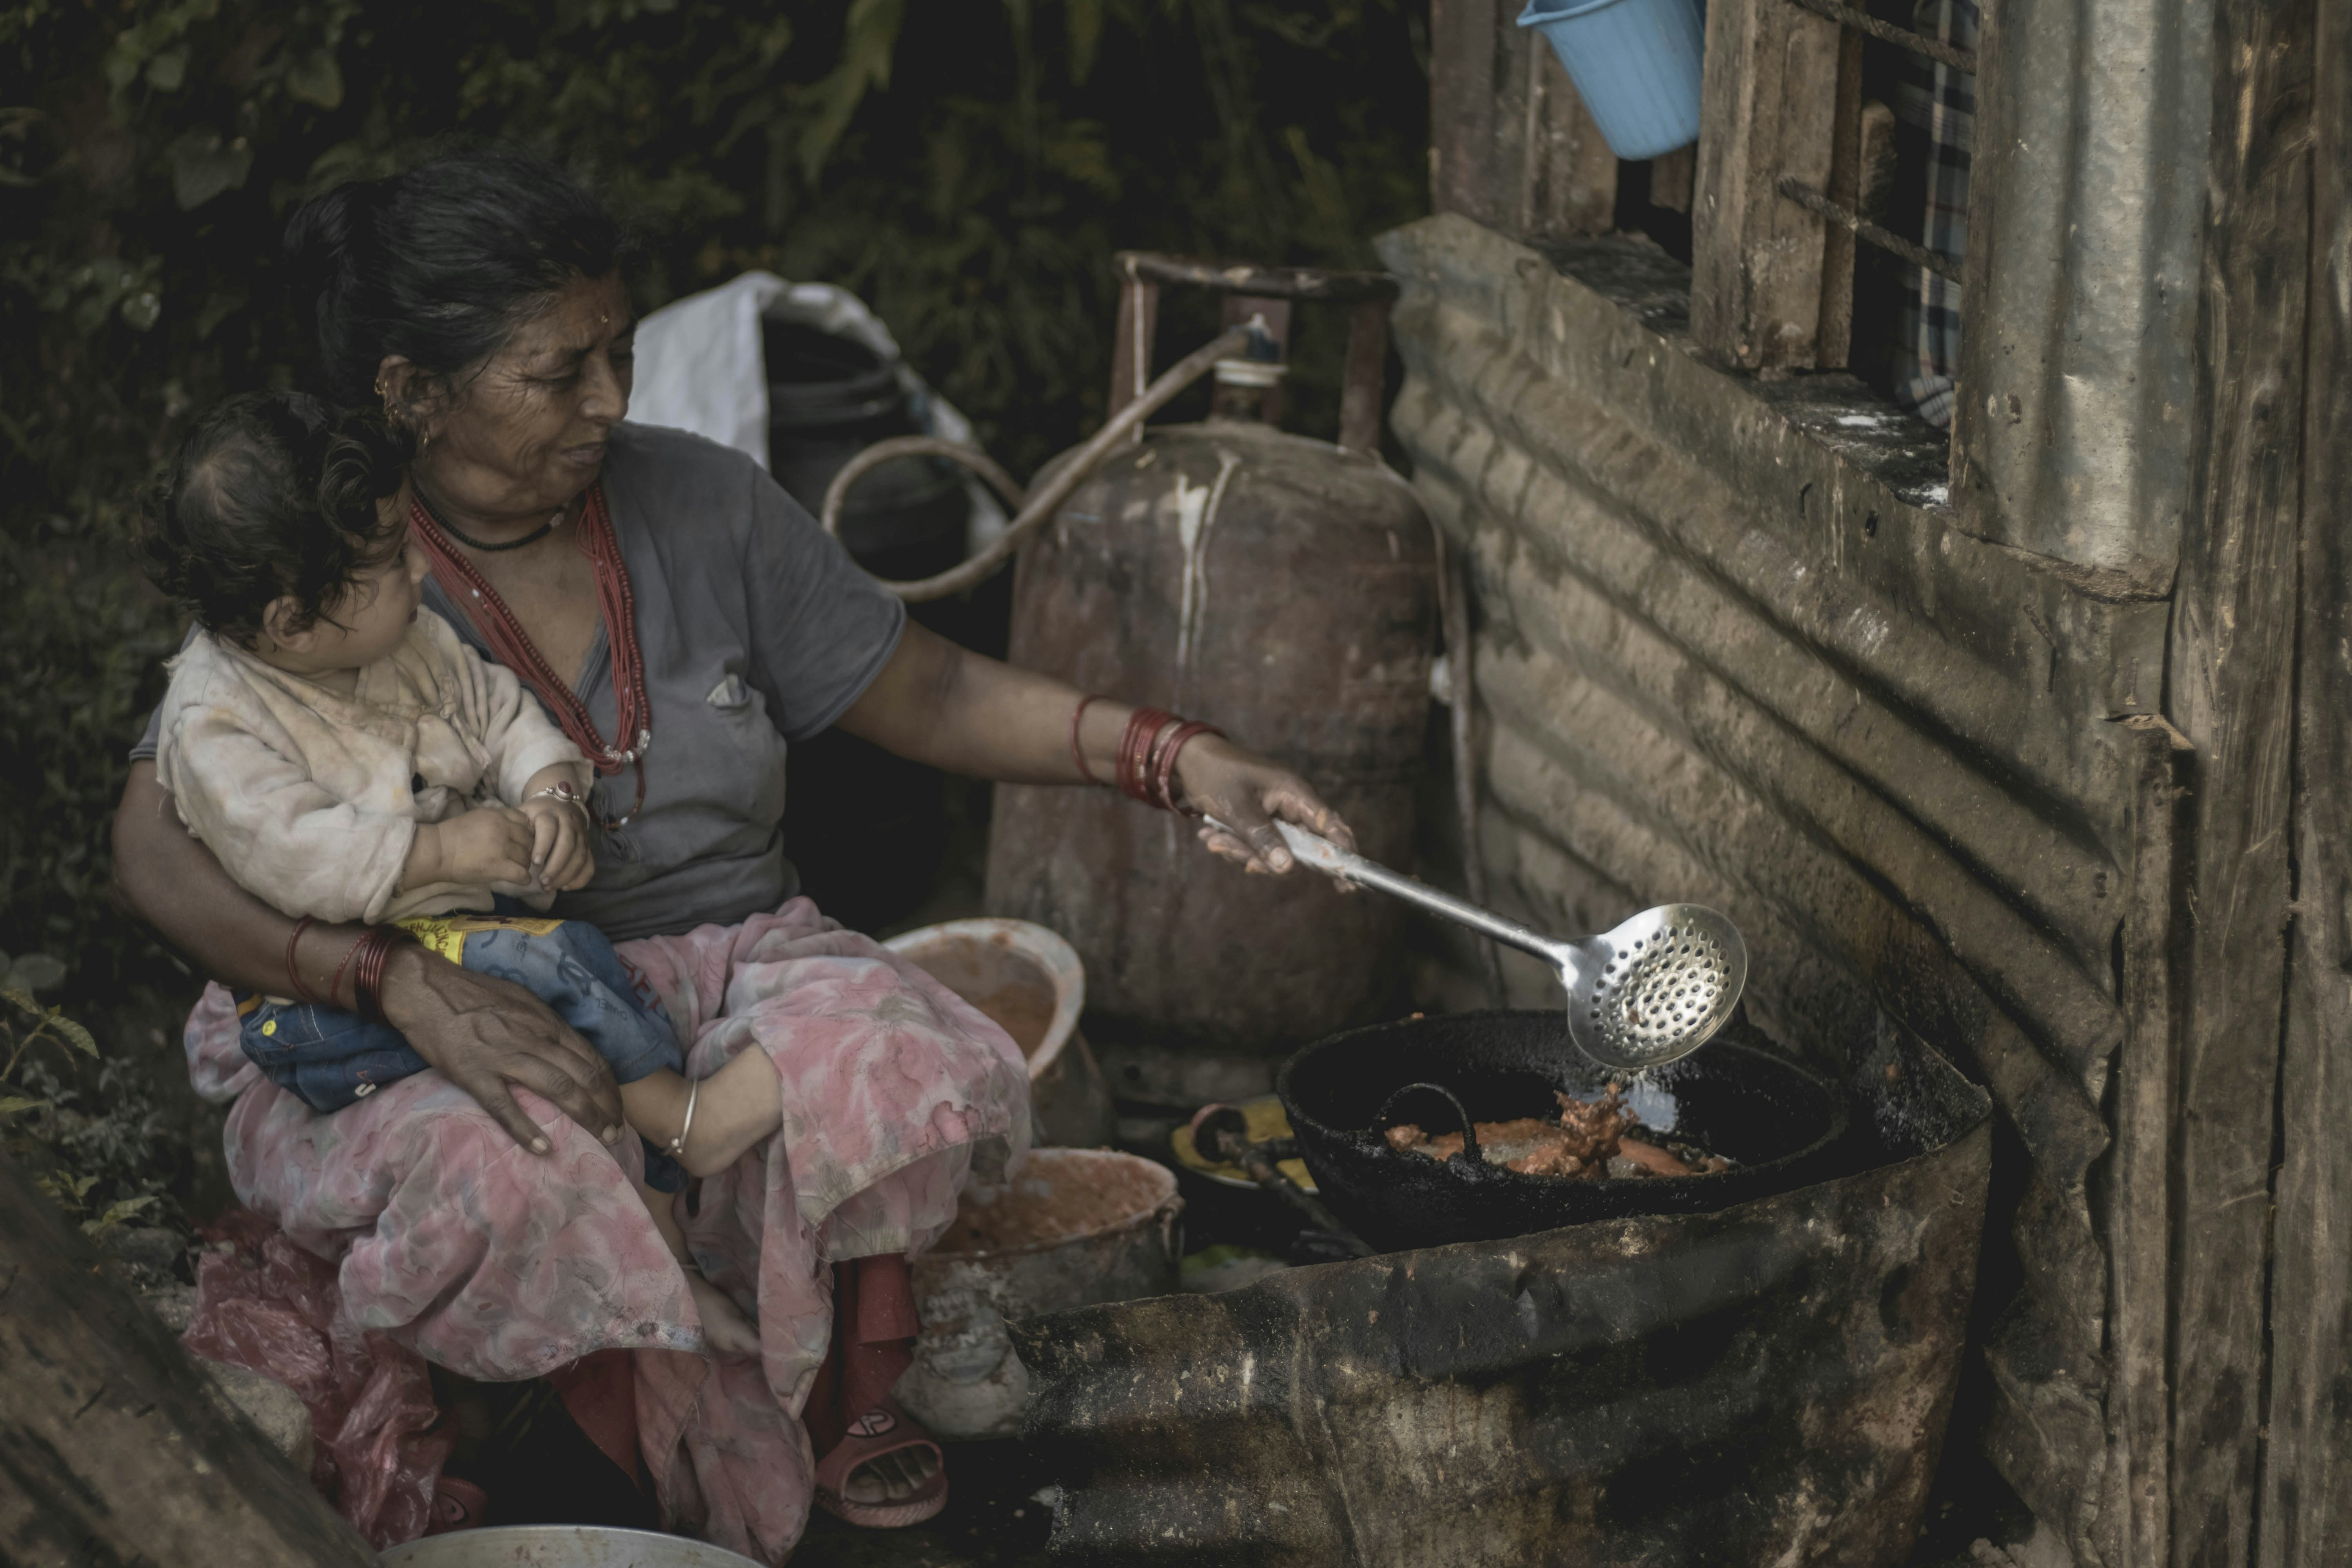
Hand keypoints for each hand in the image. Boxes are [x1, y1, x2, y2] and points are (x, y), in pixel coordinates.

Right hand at [376, 942, 624, 1151]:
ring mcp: (505, 1056)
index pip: (592, 1059)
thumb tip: (568, 1049)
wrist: (426, 989)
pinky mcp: (474, 1073)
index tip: (618, 1109)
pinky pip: (504, 1105)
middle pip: (585, 1076)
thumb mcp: (523, 1001)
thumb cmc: (475, 994)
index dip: (611, 1088)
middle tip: (617, 1134)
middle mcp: (535, 1038)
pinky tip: (543, 1148)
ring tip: (602, 1140)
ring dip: (586, 1116)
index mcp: (547, 1023)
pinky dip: (525, 1129)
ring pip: (558, 1089)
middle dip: (608, 1108)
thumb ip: (547, 1026)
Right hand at [433, 807, 537, 885]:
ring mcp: (502, 848)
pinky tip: (519, 879)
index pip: (525, 822)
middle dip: (527, 850)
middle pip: (529, 840)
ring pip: (527, 857)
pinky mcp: (498, 866)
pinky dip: (524, 879)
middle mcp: (503, 828)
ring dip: (524, 864)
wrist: (437, 851)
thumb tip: (514, 827)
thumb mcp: (478, 818)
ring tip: (515, 868)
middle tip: (518, 858)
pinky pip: (522, 875)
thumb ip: (497, 820)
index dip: (525, 833)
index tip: (519, 841)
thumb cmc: (453, 835)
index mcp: (497, 815)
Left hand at [521, 797, 594, 890]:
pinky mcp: (588, 846)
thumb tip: (507, 849)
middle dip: (555, 866)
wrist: (560, 804)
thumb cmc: (536, 814)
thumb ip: (517, 827)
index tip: (534, 863)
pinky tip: (565, 887)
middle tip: (542, 881)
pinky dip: (580, 879)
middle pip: (568, 844)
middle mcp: (569, 822)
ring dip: (566, 875)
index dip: (543, 846)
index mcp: (550, 814)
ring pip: (580, 856)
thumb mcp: (524, 813)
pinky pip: (589, 864)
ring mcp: (581, 834)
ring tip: (549, 887)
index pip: (549, 829)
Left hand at [1174, 735, 1357, 882]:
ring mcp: (1277, 814)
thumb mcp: (1237, 809)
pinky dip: (1237, 846)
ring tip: (1214, 840)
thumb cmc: (1215, 776)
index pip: (1330, 825)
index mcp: (1294, 792)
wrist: (1189, 761)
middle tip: (1240, 861)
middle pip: (1299, 848)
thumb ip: (1263, 838)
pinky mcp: (1262, 822)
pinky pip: (1259, 846)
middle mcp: (1292, 804)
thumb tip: (1287, 868)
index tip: (1345, 884)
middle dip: (1266, 858)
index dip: (1340, 854)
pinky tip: (1213, 836)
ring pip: (1275, 851)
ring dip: (1244, 852)